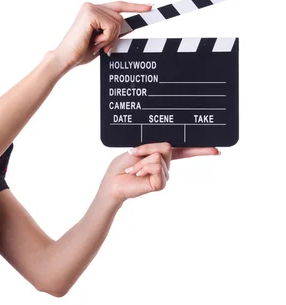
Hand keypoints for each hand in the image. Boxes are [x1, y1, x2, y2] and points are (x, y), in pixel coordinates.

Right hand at [53, 1, 151, 69]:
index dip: (135, 6)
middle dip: (115, 35)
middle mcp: (91, 6)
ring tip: (96, 44)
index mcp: (92, 11)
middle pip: (120, 17)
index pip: (118, 5)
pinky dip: (106, 38)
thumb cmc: (80, 52)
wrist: (65, 58)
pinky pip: (111, 26)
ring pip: (118, 22)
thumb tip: (130, 27)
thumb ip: (114, 32)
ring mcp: (90, 8)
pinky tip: (94, 41)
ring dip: (110, 38)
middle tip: (102, 46)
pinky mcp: (91, 14)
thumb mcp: (102, 41)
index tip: (149, 7)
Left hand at [98, 142, 219, 205]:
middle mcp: (166, 165)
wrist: (112, 180)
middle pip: (168, 146)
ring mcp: (164, 175)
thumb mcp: (139, 149)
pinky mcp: (160, 183)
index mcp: (162, 154)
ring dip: (142, 160)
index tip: (217, 150)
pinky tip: (137, 174)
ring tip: (135, 168)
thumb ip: (156, 146)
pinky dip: (144, 167)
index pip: (184, 150)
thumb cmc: (123, 165)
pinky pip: (156, 166)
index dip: (200, 149)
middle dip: (148, 148)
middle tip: (133, 155)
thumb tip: (167, 151)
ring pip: (160, 156)